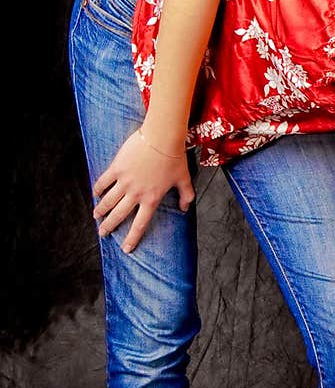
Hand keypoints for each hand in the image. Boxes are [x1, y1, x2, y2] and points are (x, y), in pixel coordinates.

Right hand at [92, 129, 193, 254]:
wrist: (162, 138)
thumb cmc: (174, 158)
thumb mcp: (184, 179)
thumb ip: (186, 196)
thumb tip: (185, 208)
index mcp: (151, 199)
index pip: (140, 224)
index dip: (132, 238)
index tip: (125, 249)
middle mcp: (136, 194)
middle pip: (119, 215)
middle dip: (109, 227)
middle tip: (102, 234)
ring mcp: (125, 181)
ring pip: (108, 201)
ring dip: (100, 210)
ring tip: (96, 217)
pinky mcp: (117, 168)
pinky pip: (104, 181)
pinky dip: (98, 188)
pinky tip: (95, 193)